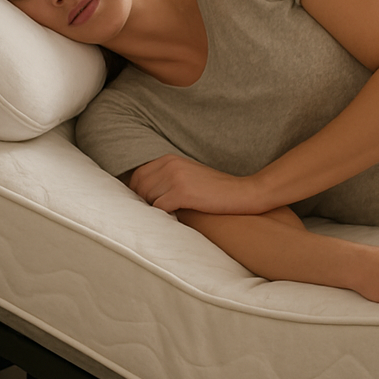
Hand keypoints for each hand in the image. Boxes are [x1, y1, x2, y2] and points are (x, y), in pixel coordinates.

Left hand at [128, 155, 266, 214]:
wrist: (242, 192)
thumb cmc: (214, 189)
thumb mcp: (187, 174)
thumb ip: (166, 178)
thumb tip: (142, 194)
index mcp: (169, 159)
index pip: (138, 175)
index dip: (136, 193)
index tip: (143, 205)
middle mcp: (169, 165)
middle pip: (139, 187)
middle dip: (142, 203)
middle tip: (151, 216)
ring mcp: (175, 177)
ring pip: (147, 198)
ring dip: (152, 211)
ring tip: (163, 218)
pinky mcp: (182, 192)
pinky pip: (158, 208)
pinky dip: (161, 217)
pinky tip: (172, 220)